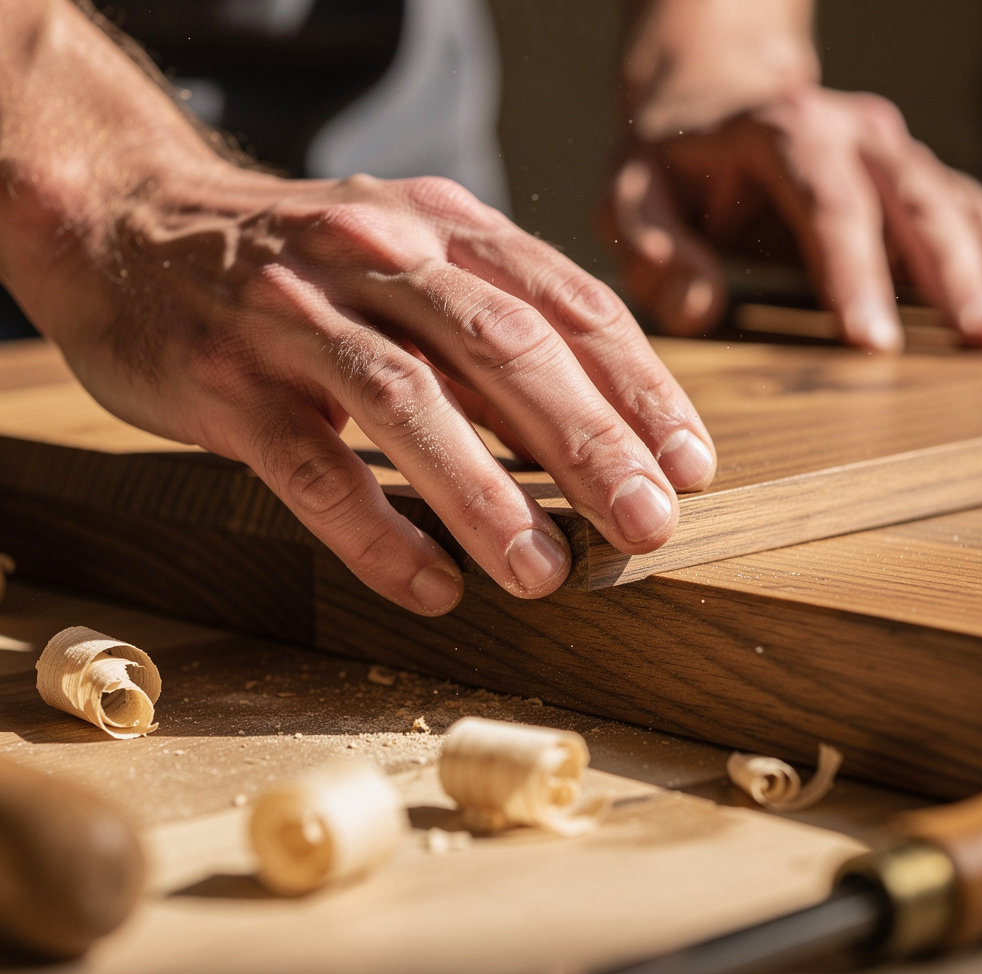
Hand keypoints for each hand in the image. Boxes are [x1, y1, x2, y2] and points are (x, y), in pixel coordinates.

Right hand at [44, 166, 716, 615]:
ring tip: (543, 574)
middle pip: (502, 347)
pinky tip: (430, 584)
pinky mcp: (225, 382)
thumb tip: (595, 421)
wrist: (135, 222)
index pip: (566, 303)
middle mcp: (376, 257)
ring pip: (406, 402)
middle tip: (650, 525)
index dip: (639, 387)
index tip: (689, 465)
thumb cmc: (302, 259)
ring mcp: (295, 316)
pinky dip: (374, 529)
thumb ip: (493, 319)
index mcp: (442, 228)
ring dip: (485, 493)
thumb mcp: (410, 252)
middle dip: (587, 440)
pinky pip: (308, 465)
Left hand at [608, 86, 981, 350]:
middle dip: (950, 275)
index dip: (853, 271)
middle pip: (913, 201)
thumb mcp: (631, 198)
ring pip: (956, 205)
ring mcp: (890, 152)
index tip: (870, 342)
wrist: (708, 102)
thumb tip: (699, 311)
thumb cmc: (666, 163)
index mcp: (782, 132)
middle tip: (979, 343)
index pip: (828, 203)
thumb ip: (653, 250)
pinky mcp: (908, 179)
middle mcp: (852, 132)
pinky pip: (970, 211)